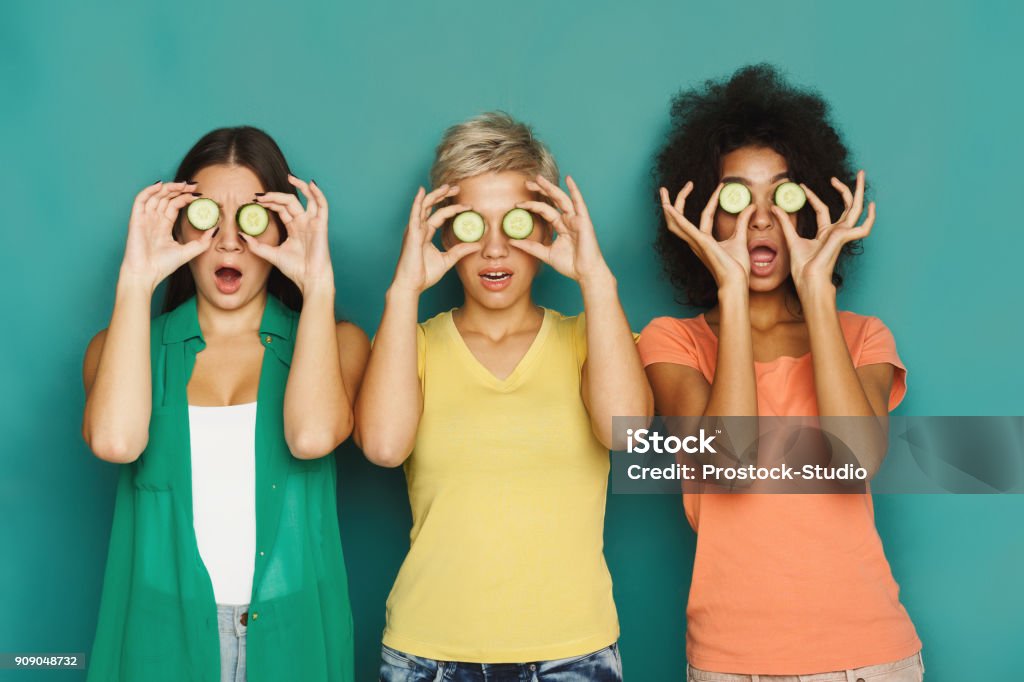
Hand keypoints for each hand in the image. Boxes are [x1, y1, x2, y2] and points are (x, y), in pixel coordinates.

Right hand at [119, 180, 214, 290]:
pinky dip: (149, 190)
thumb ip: (202, 241)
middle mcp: (154, 220)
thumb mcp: (188, 251)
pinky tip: (161, 185)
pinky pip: (141, 200)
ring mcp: (145, 219)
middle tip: (193, 186)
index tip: (199, 195)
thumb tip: (215, 229)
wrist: (146, 274)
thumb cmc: (162, 266)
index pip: (174, 205)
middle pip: (166, 198)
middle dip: (179, 190)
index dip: (185, 198)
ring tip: (183, 184)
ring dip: (168, 188)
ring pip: (155, 196)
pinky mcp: (136, 219)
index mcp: (163, 226)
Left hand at [241, 175, 333, 294]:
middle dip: (275, 196)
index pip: (282, 209)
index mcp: (294, 228)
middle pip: (290, 202)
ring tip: (289, 177)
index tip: (255, 200)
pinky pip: (322, 205)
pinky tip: (310, 184)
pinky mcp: (321, 225)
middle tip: (260, 196)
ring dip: (300, 186)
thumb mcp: (271, 255)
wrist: (310, 279)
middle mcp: (304, 223)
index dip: (269, 202)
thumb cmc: (296, 269)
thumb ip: (257, 245)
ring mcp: (313, 223)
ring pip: (308, 199)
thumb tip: (241, 235)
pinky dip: (318, 193)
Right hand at [390, 184, 481, 293]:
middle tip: (457, 188)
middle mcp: (419, 229)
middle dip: (444, 195)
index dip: (453, 209)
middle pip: (431, 206)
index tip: (468, 206)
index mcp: (425, 234)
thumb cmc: (424, 274)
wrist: (411, 285)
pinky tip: (421, 191)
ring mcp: (414, 230)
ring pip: (425, 206)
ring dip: (436, 195)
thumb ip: (461, 250)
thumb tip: (477, 244)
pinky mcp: (411, 233)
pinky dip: (418, 201)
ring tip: (448, 187)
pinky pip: (415, 214)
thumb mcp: (447, 260)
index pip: (440, 215)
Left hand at [511, 175, 611, 284]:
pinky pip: (579, 202)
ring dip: (551, 188)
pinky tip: (568, 179)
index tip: (517, 204)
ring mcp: (576, 219)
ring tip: (539, 179)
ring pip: (561, 199)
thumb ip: (530, 246)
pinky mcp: (583, 221)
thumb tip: (511, 241)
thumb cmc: (570, 264)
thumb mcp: (545, 254)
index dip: (531, 205)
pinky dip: (574, 190)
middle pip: (552, 200)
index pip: (544, 210)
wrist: (585, 273)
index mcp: (560, 226)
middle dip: (540, 190)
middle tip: (527, 183)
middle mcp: (568, 220)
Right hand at [660, 182, 753, 290]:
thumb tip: (751, 206)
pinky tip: (667, 206)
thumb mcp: (741, 238)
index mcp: (703, 240)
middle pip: (680, 218)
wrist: (735, 281)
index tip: (721, 186)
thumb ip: (742, 221)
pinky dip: (675, 216)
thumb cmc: (736, 267)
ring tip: (663, 191)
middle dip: (676, 201)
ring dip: (668, 205)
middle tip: (680, 185)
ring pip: (675, 222)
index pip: (705, 215)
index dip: (712, 199)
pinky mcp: (700, 241)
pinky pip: (683, 227)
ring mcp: (695, 241)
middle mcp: (695, 240)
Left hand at [773, 170, 874, 295]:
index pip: (823, 209)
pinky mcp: (844, 238)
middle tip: (853, 173)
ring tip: (861, 175)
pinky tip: (871, 205)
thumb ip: (785, 223)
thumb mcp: (791, 239)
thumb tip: (775, 207)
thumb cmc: (802, 267)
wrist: (807, 280)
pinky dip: (870, 218)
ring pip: (855, 209)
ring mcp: (842, 235)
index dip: (813, 196)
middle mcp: (836, 232)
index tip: (802, 186)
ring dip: (859, 191)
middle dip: (849, 188)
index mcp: (825, 232)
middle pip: (847, 205)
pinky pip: (863, 228)